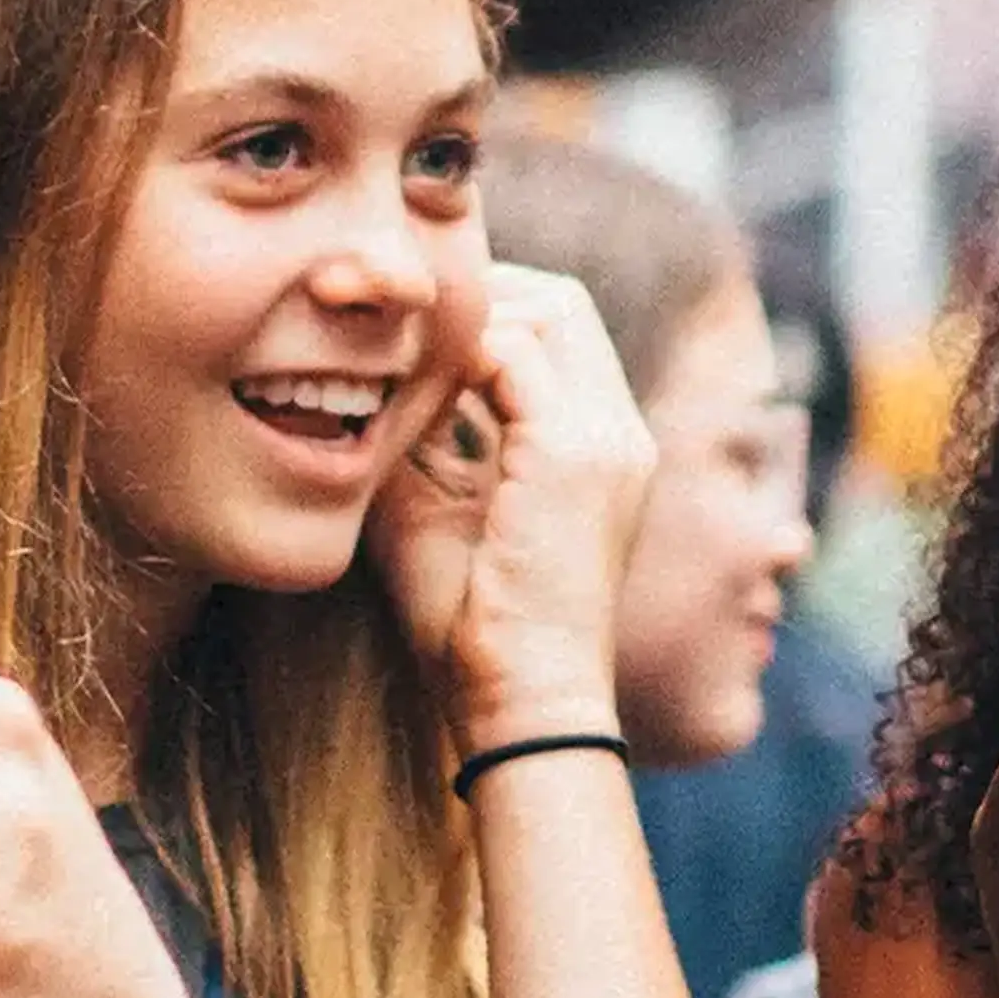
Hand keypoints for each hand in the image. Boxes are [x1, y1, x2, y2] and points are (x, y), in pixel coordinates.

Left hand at [364, 262, 656, 751]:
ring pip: (549, 310)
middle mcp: (619, 432)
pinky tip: (413, 392)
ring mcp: (607, 437)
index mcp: (602, 448)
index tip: (421, 339)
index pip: (563, 331)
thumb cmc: (474, 624)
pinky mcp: (573, 450)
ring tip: (408, 361)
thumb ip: (430, 436)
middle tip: (408, 328)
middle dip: (487, 298)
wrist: (520, 699)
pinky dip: (462, 356)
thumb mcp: (442, 505)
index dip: (494, 317)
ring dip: (472, 324)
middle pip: (565, 302)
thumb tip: (379, 376)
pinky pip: (517, 353)